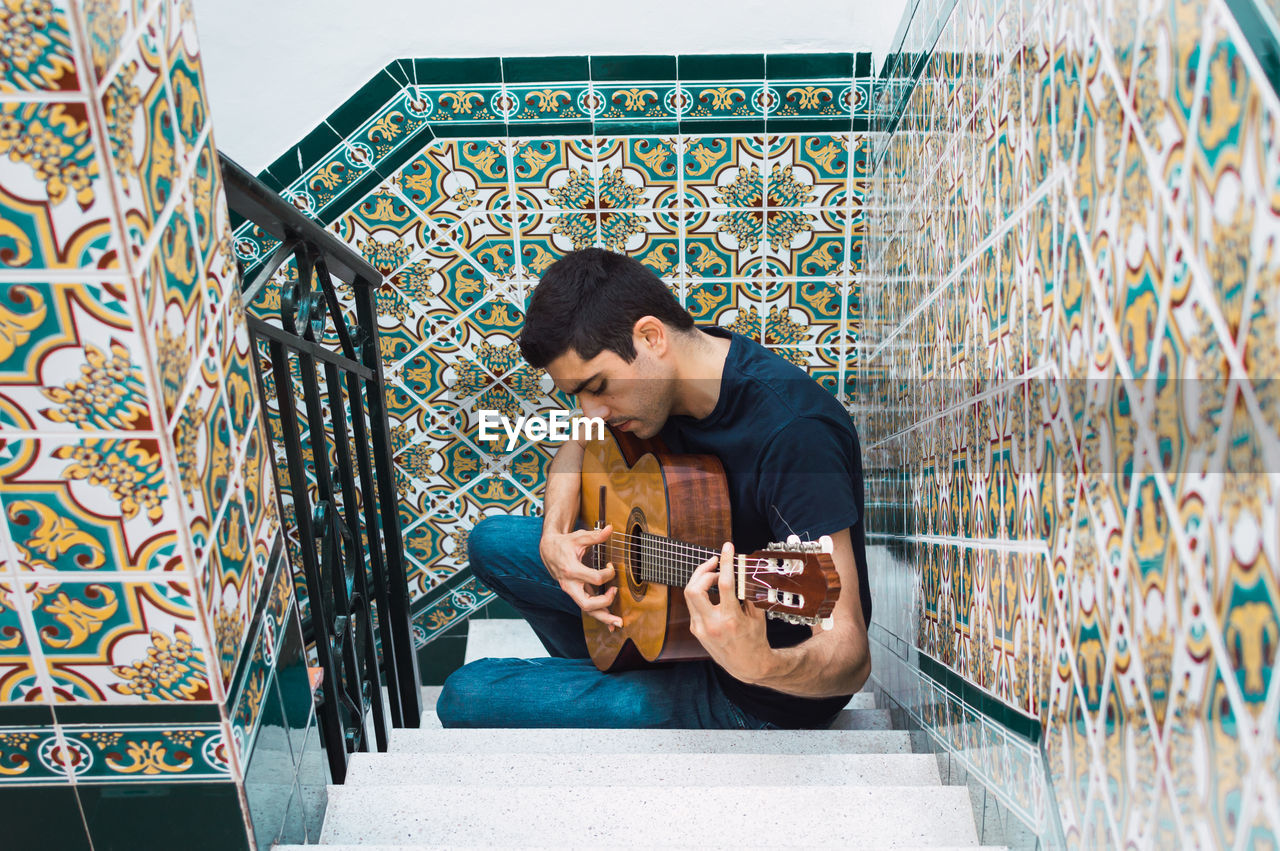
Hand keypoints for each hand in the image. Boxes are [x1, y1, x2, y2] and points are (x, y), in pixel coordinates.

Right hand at [539, 525, 622, 628]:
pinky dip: (599, 616)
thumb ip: (595, 536)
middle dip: (605, 604)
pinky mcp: (575, 594)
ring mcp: (572, 591)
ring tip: (618, 624)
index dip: (609, 574)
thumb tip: (610, 529)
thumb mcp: (578, 537)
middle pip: (587, 604)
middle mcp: (570, 585)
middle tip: (617, 596)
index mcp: (571, 570)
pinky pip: (587, 608)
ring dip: (603, 618)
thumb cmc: (564, 544)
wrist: (548, 550)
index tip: (611, 566)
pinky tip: (609, 624)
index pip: (595, 578)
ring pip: (587, 610)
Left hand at [684, 541, 769, 681]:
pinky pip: (693, 604)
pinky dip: (701, 593)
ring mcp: (701, 628)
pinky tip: (712, 590)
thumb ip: (747, 593)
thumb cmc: (755, 639)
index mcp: (731, 619)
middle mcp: (712, 624)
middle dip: (703, 570)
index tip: (728, 547)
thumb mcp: (757, 615)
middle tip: (715, 563)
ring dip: (700, 579)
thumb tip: (739, 570)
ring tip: (714, 574)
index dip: (726, 561)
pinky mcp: (695, 630)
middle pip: (695, 588)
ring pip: (689, 594)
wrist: (746, 665)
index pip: (725, 583)